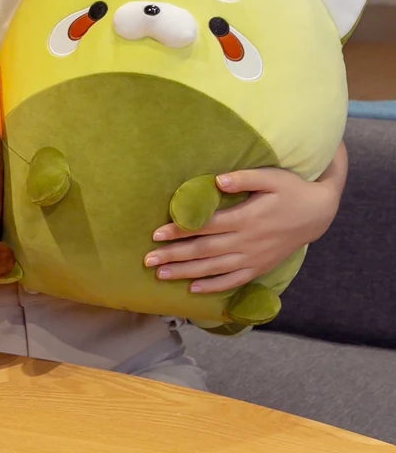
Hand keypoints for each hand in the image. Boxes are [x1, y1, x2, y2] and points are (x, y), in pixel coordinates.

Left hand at [144, 161, 344, 293]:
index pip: (205, 227)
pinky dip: (214, 286)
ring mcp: (253, 258)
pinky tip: (194, 289)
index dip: (180, 231)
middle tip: (148, 260)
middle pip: (204, 251)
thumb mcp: (271, 177)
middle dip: (174, 256)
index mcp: (246, 218)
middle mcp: (247, 242)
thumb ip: (244, 178)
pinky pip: (234, 280)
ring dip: (186, 273)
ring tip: (161, 275)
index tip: (156, 234)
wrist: (319, 213)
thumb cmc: (290, 189)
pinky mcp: (260, 267)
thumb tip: (218, 180)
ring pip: (214, 269)